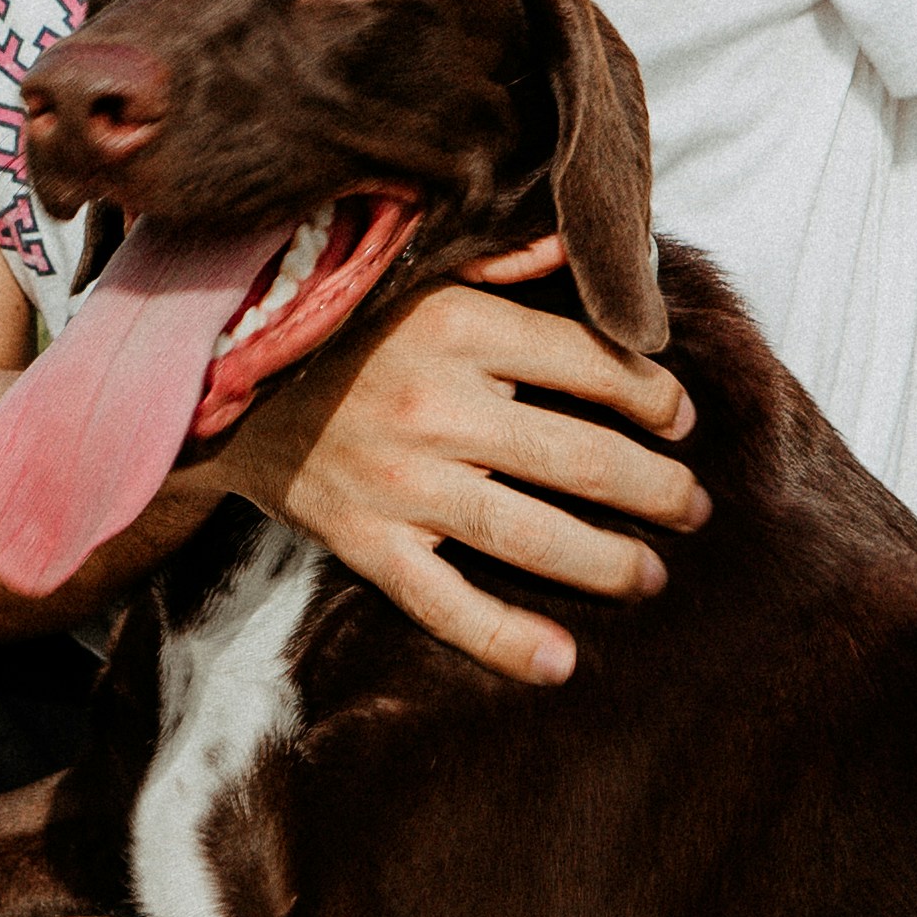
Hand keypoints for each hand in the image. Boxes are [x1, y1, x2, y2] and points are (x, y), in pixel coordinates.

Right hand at [224, 237, 706, 685]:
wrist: (221, 388)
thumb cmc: (342, 327)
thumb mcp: (420, 274)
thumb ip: (510, 261)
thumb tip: (597, 254)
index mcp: (456, 325)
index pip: (587, 362)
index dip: (653, 395)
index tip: (681, 418)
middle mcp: (434, 403)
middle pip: (578, 455)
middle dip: (655, 489)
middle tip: (695, 508)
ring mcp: (399, 481)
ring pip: (527, 533)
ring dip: (607, 562)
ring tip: (652, 576)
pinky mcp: (363, 540)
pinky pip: (442, 602)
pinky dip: (503, 639)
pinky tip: (560, 662)